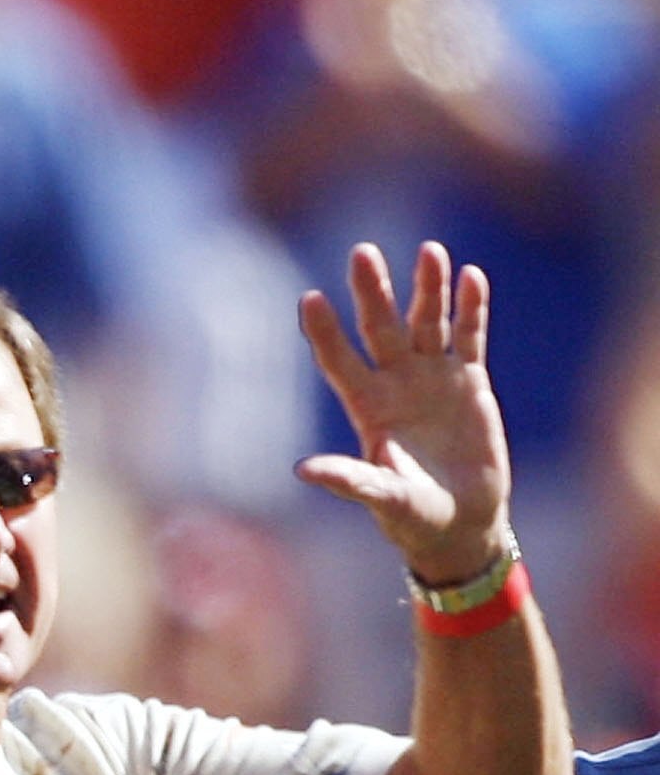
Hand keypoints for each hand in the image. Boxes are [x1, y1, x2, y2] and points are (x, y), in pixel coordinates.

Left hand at [296, 241, 512, 585]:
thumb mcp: (382, 498)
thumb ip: (349, 480)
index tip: (308, 299)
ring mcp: (432, 378)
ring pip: (428, 322)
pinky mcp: (470, 381)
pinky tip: (472, 277)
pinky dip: (472, 309)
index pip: (338, 361)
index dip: (324, 332)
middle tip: (362, 251)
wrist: (460, 522)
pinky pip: (470, 337)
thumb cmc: (412, 517)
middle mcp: (395, 384)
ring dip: (428, 288)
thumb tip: (303, 470)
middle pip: (381, 328)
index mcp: (366, 407)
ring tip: (429, 251)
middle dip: (373, 291)